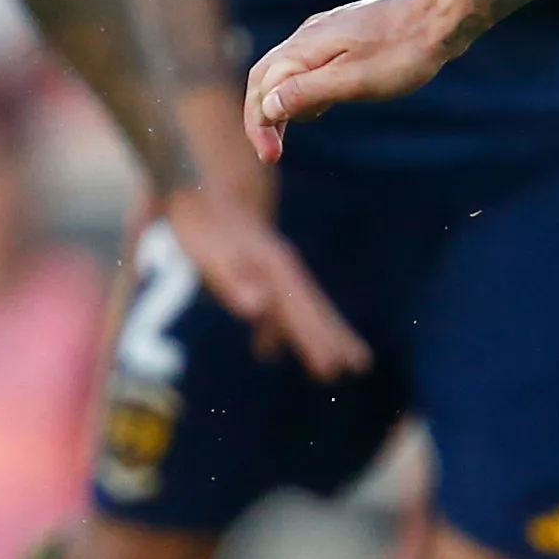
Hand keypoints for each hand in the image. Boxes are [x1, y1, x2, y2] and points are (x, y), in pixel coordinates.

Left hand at [157, 181, 370, 381]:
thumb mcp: (213, 254)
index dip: (317, 341)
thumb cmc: (202, 225)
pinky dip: (276, 329)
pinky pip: (275, 304)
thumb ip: (235, 282)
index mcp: (277, 268)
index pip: (303, 311)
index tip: (332, 369)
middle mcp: (284, 269)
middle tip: (361, 366)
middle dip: (337, 338)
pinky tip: (266, 349)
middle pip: (315, 309)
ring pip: (302, 307)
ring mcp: (273, 270)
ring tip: (341, 362)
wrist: (197, 189)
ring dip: (320, 335)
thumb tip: (258, 308)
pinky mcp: (257, 272)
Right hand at [243, 0, 461, 156]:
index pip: (261, 87)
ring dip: (283, 104)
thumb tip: (267, 107)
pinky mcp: (344, 35)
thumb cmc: (404, 51)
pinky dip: (304, 90)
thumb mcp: (355, 80)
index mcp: (305, 47)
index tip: (270, 158)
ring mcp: (325, 33)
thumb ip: (308, 92)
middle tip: (272, 152)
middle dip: (263, 116)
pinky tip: (321, 106)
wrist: (443, 14)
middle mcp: (307, 35)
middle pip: (265, 77)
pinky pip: (308, 65)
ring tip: (293, 134)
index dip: (258, 126)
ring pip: (286, 71)